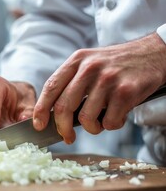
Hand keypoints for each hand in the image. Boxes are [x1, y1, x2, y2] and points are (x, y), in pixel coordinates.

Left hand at [33, 33, 165, 143]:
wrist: (152, 53)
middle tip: (67, 137)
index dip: (41, 109)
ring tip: (101, 121)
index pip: (51, 87)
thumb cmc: (115, 65)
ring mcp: (108, 79)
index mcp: (77, 60)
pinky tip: (118, 115)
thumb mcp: (89, 63)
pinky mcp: (126, 91)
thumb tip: (53, 114)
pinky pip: (110, 121)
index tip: (38, 125)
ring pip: (87, 118)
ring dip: (93, 128)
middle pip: (64, 106)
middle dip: (62, 128)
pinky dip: (112, 125)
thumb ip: (71, 82)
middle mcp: (89, 68)